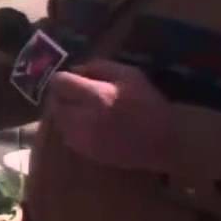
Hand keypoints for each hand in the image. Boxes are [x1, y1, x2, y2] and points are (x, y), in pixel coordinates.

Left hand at [46, 59, 174, 171]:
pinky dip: (72, 129)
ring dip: (66, 112)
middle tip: (77, 95)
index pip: (59, 82)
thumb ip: (99, 67)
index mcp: (96, 97)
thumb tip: (75, 69)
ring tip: (83, 110)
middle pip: (55, 102)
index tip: (74, 80)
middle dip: (63, 96)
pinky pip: (67, 136)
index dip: (64, 79)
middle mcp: (84, 119)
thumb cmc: (149, 104)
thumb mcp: (130, 75)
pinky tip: (89, 125)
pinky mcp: (86, 153)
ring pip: (58, 121)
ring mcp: (83, 139)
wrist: (166, 142)